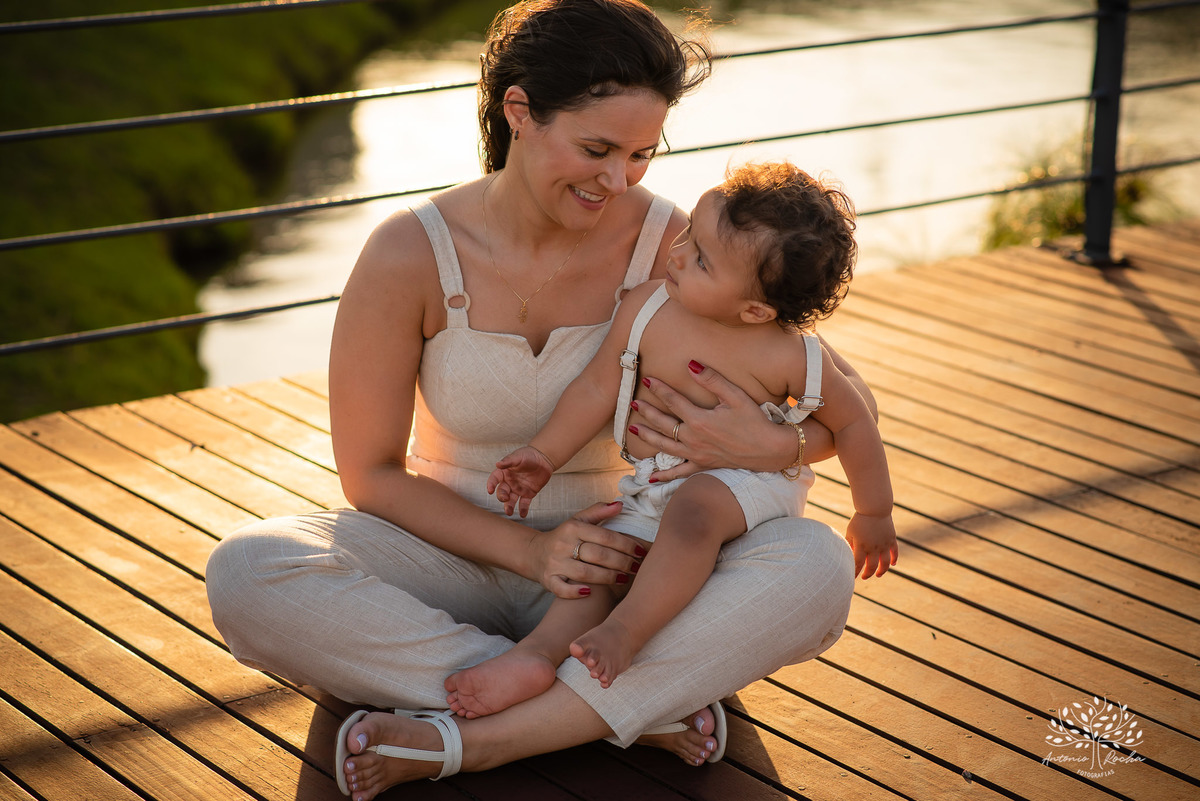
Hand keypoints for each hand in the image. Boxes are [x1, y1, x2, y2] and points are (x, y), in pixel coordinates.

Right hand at [486, 446, 554, 517]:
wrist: (543, 459)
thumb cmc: (528, 455)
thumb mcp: (518, 456)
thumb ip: (509, 461)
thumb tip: (497, 464)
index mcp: (504, 473)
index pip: (494, 479)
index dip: (491, 484)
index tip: (490, 490)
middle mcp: (510, 482)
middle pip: (502, 492)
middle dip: (502, 496)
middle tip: (505, 498)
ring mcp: (518, 489)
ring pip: (511, 500)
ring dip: (509, 507)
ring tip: (509, 512)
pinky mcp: (528, 494)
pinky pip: (524, 503)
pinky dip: (523, 509)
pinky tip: (523, 514)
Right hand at [526, 501, 644, 598]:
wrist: (533, 553)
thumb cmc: (564, 537)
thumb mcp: (579, 520)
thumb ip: (599, 511)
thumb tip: (620, 504)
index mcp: (573, 528)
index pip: (604, 536)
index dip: (625, 544)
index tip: (640, 551)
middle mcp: (563, 544)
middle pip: (598, 555)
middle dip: (621, 562)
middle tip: (637, 567)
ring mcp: (555, 563)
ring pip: (585, 573)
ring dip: (607, 577)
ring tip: (624, 579)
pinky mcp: (548, 580)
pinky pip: (561, 589)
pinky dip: (575, 592)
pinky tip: (590, 593)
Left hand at [632, 361, 790, 480]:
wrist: (769, 449)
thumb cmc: (754, 420)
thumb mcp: (735, 396)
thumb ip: (712, 380)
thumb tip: (691, 364)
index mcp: (700, 420)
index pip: (673, 401)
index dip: (659, 389)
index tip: (647, 379)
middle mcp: (693, 438)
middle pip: (663, 423)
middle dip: (646, 412)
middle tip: (632, 402)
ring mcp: (696, 454)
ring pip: (665, 446)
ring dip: (647, 436)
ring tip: (632, 429)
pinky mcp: (702, 466)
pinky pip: (679, 472)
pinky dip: (664, 476)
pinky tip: (650, 478)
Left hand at [844, 512, 898, 578]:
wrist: (874, 508)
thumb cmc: (859, 520)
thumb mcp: (851, 532)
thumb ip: (850, 544)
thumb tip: (848, 556)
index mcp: (861, 545)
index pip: (858, 564)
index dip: (855, 572)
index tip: (852, 577)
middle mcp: (873, 547)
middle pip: (872, 566)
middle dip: (868, 574)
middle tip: (864, 577)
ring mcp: (883, 544)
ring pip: (885, 563)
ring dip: (882, 571)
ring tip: (878, 574)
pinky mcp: (891, 539)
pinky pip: (895, 553)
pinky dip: (894, 559)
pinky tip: (892, 564)